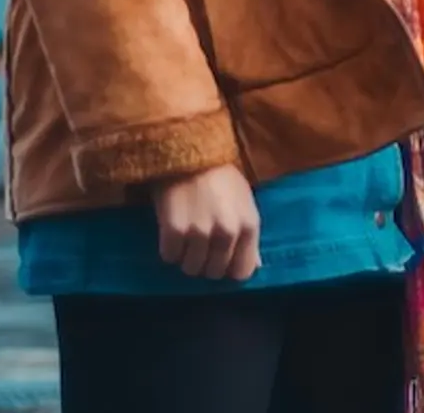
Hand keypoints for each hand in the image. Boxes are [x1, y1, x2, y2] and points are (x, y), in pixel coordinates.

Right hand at [152, 164, 260, 280]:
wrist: (188, 149)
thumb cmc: (220, 176)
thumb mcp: (244, 202)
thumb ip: (249, 236)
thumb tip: (255, 266)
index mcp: (248, 226)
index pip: (242, 272)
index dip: (230, 269)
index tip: (221, 259)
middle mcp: (227, 233)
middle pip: (214, 273)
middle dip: (206, 263)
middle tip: (199, 245)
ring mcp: (200, 233)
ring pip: (190, 269)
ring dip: (186, 258)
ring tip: (186, 237)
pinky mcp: (174, 230)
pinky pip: (169, 257)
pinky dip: (168, 249)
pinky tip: (172, 232)